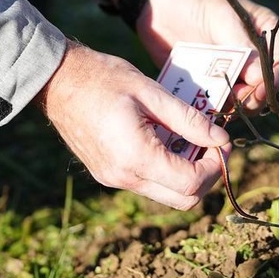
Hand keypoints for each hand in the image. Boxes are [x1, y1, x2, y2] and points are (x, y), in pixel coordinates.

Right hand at [36, 42, 229, 209]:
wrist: (56, 80)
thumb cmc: (102, 78)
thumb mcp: (151, 91)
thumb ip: (188, 119)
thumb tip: (220, 139)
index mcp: (135, 157)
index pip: (191, 183)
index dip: (216, 166)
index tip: (222, 142)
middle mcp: (123, 176)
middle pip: (183, 199)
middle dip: (206, 176)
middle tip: (213, 146)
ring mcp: (113, 178)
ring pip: (166, 193)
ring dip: (186, 173)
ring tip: (190, 139)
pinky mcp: (107, 174)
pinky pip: (147, 183)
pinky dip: (166, 169)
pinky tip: (167, 140)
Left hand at [135, 0, 278, 111]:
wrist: (158, 1)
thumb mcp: (221, 17)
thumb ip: (242, 47)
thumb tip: (260, 79)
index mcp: (264, 32)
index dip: (275, 80)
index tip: (260, 92)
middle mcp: (253, 53)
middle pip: (267, 86)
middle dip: (256, 97)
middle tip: (238, 101)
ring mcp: (232, 68)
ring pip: (245, 98)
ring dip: (237, 106)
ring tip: (221, 105)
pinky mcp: (212, 80)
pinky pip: (221, 101)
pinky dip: (217, 108)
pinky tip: (208, 109)